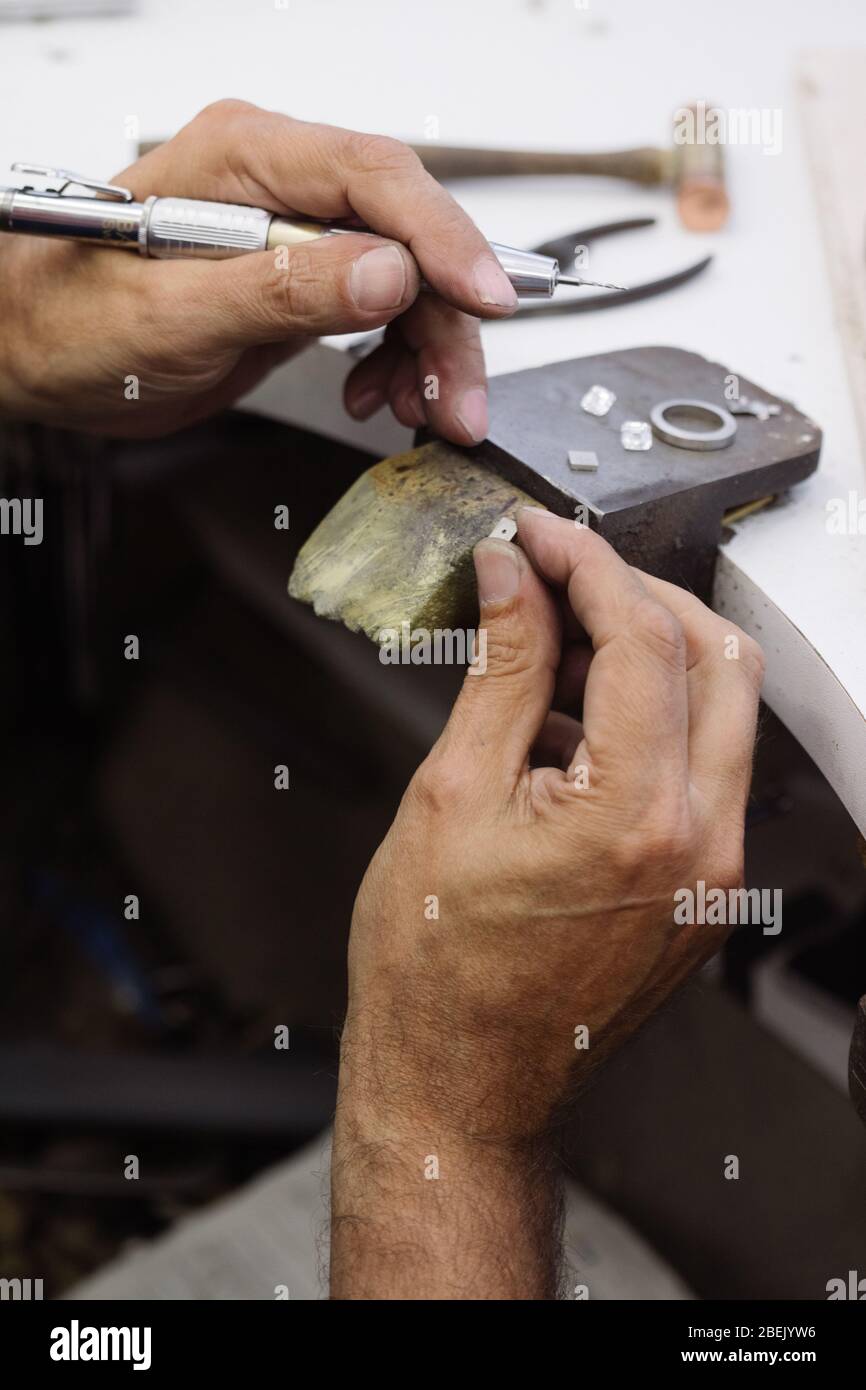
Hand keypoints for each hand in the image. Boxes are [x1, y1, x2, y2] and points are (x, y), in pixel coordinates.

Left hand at [0, 100, 515, 438]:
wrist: (36, 354)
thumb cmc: (73, 320)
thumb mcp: (175, 314)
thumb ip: (282, 289)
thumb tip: (384, 271)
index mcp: (244, 161)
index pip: (373, 177)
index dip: (442, 237)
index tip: (484, 297)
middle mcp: (278, 189)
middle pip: (405, 237)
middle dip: (447, 320)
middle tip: (461, 397)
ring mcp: (293, 236)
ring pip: (404, 282)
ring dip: (430, 351)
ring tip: (427, 409)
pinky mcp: (299, 283)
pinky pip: (379, 313)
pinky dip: (395, 361)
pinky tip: (377, 394)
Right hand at [331, 511, 763, 1297]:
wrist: (460, 1081)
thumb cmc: (437, 969)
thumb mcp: (452, 793)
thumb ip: (499, 668)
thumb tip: (510, 580)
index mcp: (636, 818)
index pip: (642, 638)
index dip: (587, 567)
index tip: (539, 538)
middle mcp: (701, 844)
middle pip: (715, 658)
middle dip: (638, 595)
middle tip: (558, 575)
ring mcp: (714, 872)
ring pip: (721, 710)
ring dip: (649, 655)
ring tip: (550, 650)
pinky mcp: (705, 889)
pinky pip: (702, 769)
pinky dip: (649, 720)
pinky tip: (569, 721)